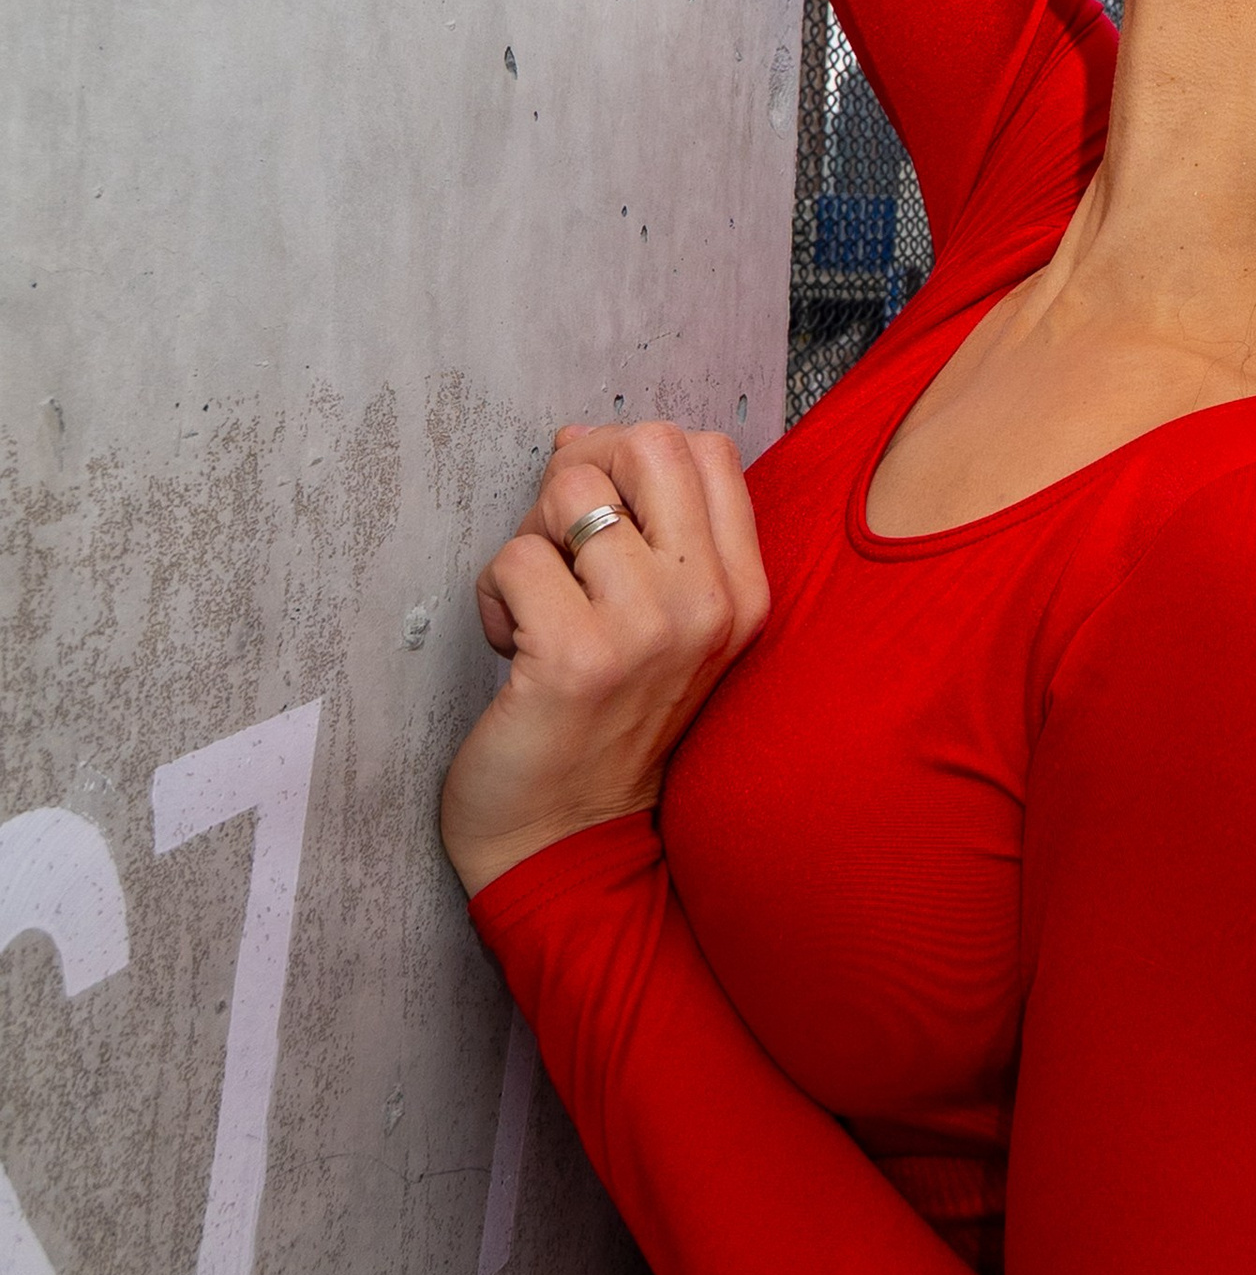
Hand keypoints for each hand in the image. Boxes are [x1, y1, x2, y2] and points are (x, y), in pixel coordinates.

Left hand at [439, 422, 769, 900]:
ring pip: (567, 494)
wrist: (565, 834)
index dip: (631, 455)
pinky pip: (514, 557)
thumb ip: (646, 529)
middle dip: (580, 472)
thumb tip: (579, 440)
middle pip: (648, 444)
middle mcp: (711, 603)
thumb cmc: (602, 718)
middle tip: (558, 543)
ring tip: (534, 608)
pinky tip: (510, 648)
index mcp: (744, 590)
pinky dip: (493, 596)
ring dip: (527, 542)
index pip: (706, 448)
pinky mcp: (579, 656)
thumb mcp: (660, 619)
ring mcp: (650, 629)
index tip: (600, 513)